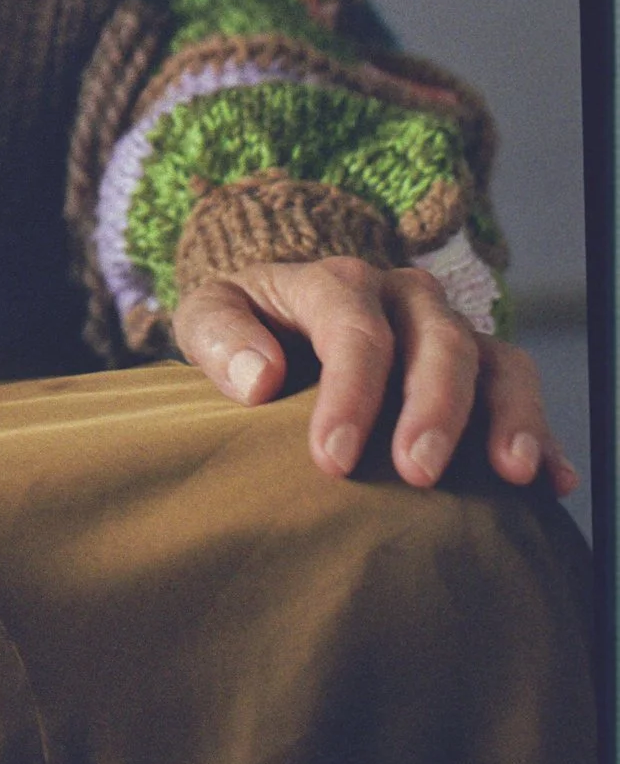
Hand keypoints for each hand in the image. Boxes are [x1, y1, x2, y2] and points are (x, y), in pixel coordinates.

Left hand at [173, 254, 578, 495]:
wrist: (276, 318)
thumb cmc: (243, 325)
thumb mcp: (209, 314)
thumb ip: (218, 336)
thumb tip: (258, 378)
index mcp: (336, 281)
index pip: (354, 329)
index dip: (350, 394)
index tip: (332, 460)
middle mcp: (403, 296)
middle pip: (438, 341)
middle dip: (433, 408)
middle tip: (417, 473)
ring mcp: (447, 330)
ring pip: (495, 360)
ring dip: (507, 415)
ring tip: (512, 473)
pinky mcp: (479, 368)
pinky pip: (519, 390)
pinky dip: (542, 434)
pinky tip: (553, 482)